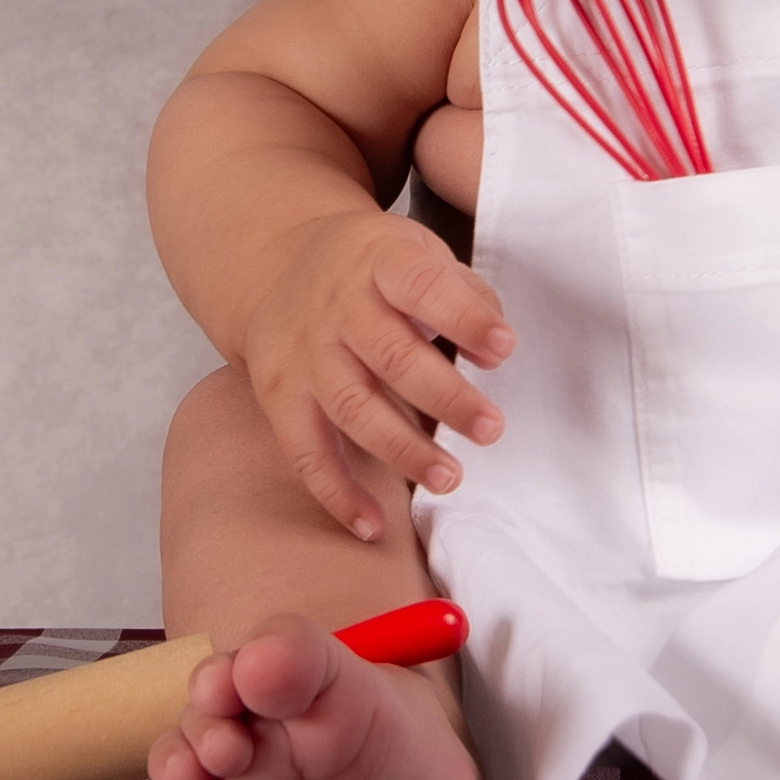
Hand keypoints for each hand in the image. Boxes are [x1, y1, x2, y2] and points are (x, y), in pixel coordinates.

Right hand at [238, 208, 511, 540]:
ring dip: (403, 450)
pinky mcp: (280, 396)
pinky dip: (337, 494)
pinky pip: (305, 452)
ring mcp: (305, 353)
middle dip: (445, 397)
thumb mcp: (418, 253)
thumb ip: (465, 295)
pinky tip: (374, 525)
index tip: (503, 348)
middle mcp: (336, 306)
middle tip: (491, 429)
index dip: (464, 318)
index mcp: (379, 261)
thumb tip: (496, 350)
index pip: (423, 285)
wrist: (275, 265)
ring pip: (353, 408)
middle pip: (391, 356)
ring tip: (450, 478)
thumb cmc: (371, 269)